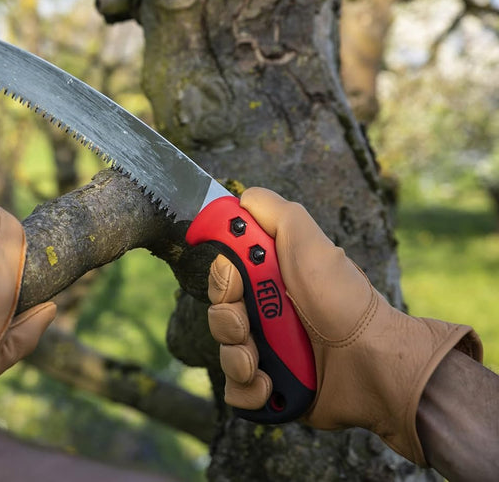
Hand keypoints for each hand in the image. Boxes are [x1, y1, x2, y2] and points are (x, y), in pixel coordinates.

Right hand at [206, 187, 480, 464]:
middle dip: (228, 320)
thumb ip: (274, 213)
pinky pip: (236, 394)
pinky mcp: (273, 391)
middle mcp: (268, 316)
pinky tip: (271, 386)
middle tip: (249, 322)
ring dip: (239, 358)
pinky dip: (250, 391)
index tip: (235, 281)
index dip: (221, 279)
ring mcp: (270, 355)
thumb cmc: (343, 301)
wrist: (373, 364)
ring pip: (224, 356)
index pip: (223, 277)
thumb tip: (240, 198)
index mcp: (271, 281)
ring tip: (263, 362)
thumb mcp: (309, 243)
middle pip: (218, 316)